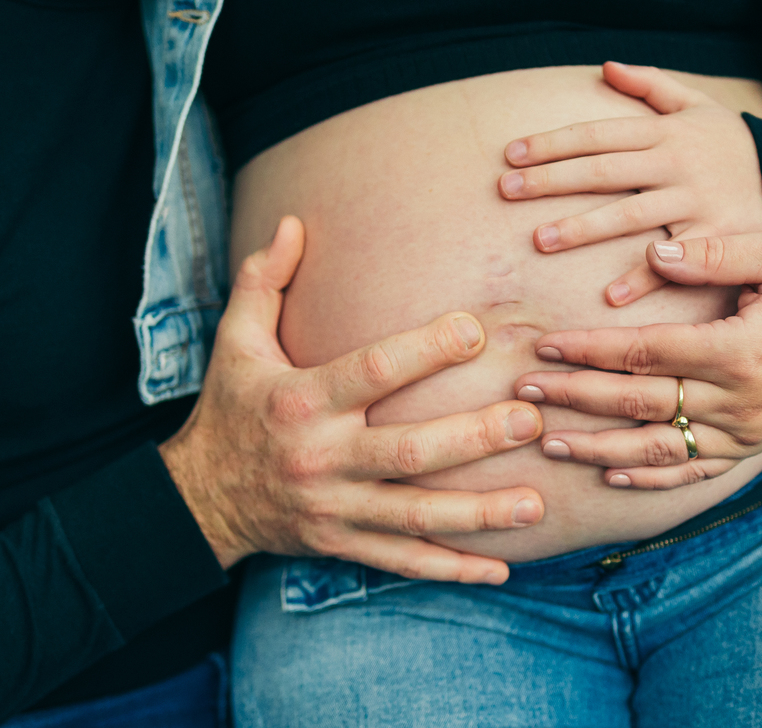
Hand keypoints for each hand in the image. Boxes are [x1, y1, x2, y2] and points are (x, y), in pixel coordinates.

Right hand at [159, 217, 545, 584]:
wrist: (197, 500)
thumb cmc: (230, 409)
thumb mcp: (235, 342)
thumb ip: (265, 281)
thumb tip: (294, 222)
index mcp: (301, 401)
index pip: (372, 371)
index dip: (425, 350)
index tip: (476, 331)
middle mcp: (322, 458)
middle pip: (407, 451)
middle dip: (473, 437)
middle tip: (528, 419)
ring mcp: (335, 508)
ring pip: (415, 515)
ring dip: (478, 513)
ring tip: (534, 504)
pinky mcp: (341, 543)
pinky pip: (402, 561)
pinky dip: (450, 567)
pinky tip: (499, 569)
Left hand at [499, 61, 761, 305]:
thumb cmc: (733, 144)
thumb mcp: (699, 105)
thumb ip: (653, 85)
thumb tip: (606, 66)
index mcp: (665, 132)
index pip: (598, 133)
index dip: (553, 142)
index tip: (511, 155)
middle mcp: (676, 163)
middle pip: (604, 170)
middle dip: (552, 179)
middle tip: (506, 191)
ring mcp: (696, 200)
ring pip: (630, 213)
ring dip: (583, 227)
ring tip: (540, 240)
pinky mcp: (716, 236)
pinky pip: (674, 259)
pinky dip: (644, 276)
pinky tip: (609, 296)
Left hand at [513, 231, 761, 489]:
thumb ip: (716, 254)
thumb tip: (655, 252)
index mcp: (741, 350)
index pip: (646, 352)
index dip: (590, 348)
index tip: (545, 342)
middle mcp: (739, 401)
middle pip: (640, 403)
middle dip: (576, 397)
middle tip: (524, 393)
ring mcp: (745, 434)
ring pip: (658, 447)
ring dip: (598, 446)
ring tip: (549, 440)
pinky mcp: (750, 450)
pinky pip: (693, 473)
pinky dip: (650, 476)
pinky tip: (610, 471)